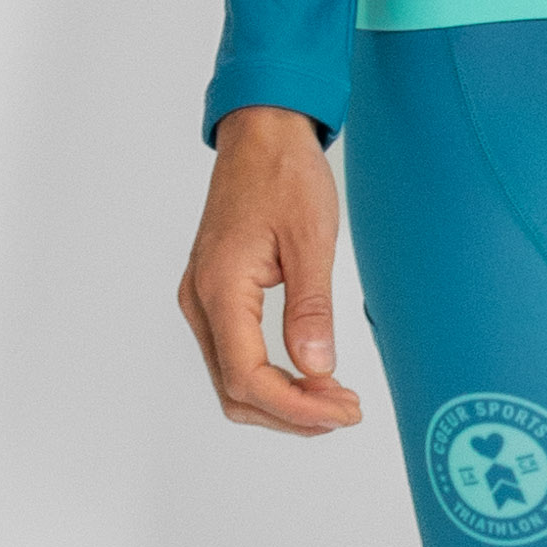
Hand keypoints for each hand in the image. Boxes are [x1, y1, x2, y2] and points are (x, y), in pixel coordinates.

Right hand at [178, 103, 363, 434]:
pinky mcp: (214, 294)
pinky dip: (270, 377)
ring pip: (231, 380)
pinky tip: (309, 373)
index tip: (343, 411)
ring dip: (281, 400)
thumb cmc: (284, 173)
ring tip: (334, 399)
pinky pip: (234, 355)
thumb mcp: (310, 238)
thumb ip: (310, 308)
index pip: (248, 377)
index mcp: (220, 288)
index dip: (297, 407)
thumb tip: (317, 368)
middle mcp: (200, 301)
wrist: (260, 132)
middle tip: (346, 410)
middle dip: (291, 413)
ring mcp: (202, 299)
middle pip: (235, 391)